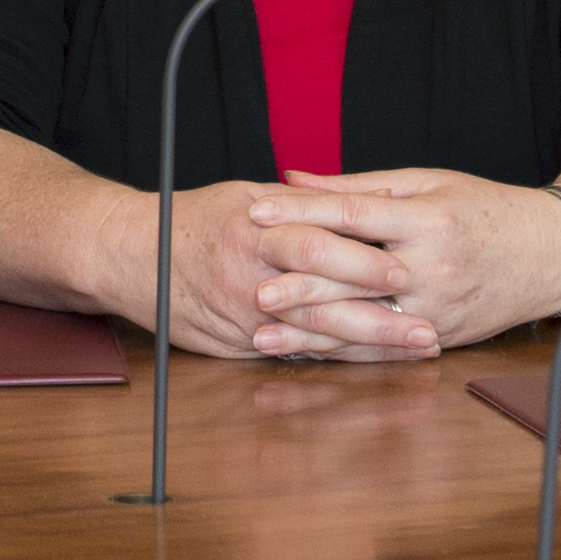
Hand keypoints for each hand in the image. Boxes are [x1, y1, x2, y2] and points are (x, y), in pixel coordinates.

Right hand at [149, 176, 418, 359]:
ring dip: (370, 347)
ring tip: (415, 349)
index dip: (364, 260)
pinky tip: (373, 364)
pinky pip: (297, 355)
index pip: (318, 244)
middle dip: (380, 318)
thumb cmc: (194, 219)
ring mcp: (245, 316)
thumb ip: (302, 203)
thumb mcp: (245, 195)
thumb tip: (361, 198)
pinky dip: (337, 360)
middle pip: (325, 300)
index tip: (406, 270)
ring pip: (316, 336)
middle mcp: (251, 275)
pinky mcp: (240, 344)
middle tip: (428, 327)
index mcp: (256, 228)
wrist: (132, 255)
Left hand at [236, 168, 560, 357]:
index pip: (353, 215)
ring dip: (312, 332)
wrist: (552, 253)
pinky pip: (385, 349)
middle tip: (252, 290)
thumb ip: (357, 186)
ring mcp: (439, 308)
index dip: (302, 214)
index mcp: (427, 219)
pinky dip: (344, 353)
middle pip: (355, 277)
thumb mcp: (427, 183)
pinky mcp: (443, 335)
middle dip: (300, 285)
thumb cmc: (486, 208)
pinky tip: (308, 353)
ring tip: (263, 335)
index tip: (256, 212)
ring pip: (365, 324)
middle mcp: (433, 266)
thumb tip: (293, 179)